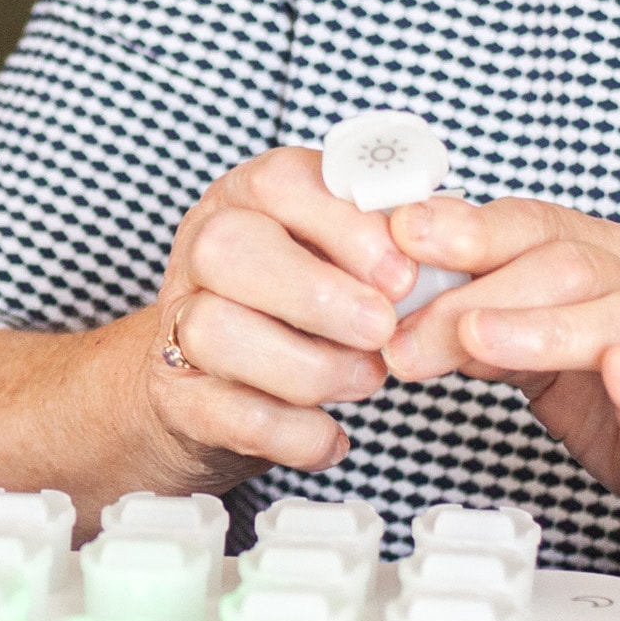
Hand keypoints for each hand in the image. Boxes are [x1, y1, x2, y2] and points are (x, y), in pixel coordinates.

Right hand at [128, 146, 424, 491]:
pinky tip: (332, 437)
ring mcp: (178, 322)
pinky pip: (226, 412)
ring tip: (365, 381)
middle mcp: (204, 249)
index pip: (280, 183)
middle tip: (380, 329)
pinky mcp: (176, 396)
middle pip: (229, 248)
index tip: (401, 274)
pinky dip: (293, 432)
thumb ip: (385, 246)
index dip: (344, 227)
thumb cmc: (296, 306)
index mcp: (250, 198)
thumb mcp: (339, 257)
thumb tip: (443, 246)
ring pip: (216, 330)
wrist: (212, 383)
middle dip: (316, 294)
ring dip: (307, 366)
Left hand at [380, 196, 619, 581]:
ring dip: (544, 326)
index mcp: (612, 262)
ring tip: (477, 338)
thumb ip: (484, 328)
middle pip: (567, 265)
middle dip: (477, 291)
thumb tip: (401, 308)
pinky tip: (619, 374)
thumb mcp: (543, 359)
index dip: (464, 229)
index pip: (533, 227)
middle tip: (403, 328)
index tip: (394, 236)